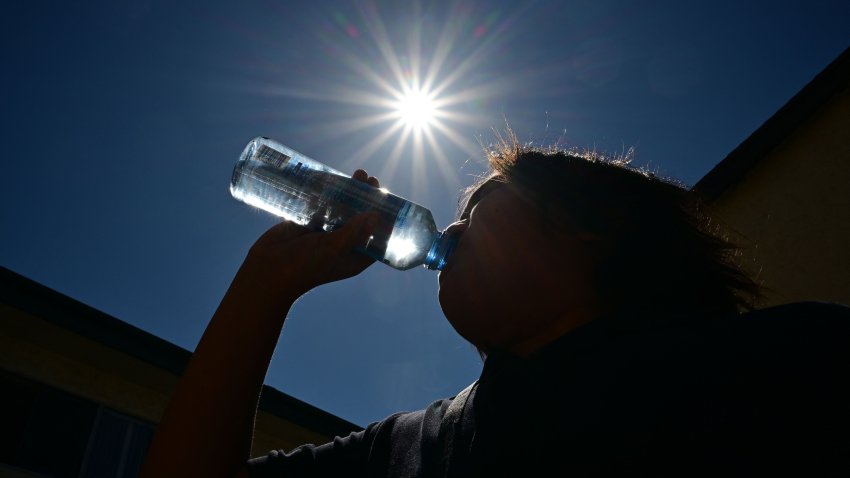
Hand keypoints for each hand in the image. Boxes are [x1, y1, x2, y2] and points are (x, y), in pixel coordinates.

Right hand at [232, 170, 382, 307]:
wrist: (267, 270)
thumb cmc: (303, 266)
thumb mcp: (333, 249)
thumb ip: (353, 232)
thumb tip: (376, 216)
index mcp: (354, 257)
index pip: (377, 237)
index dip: (385, 219)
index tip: (388, 200)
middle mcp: (342, 245)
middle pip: (360, 218)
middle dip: (367, 199)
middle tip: (371, 180)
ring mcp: (325, 234)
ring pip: (342, 209)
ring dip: (350, 192)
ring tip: (358, 173)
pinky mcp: (308, 224)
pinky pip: (323, 206)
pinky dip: (329, 193)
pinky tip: (334, 178)